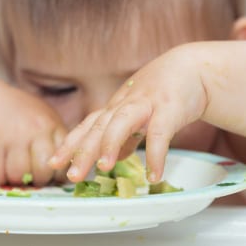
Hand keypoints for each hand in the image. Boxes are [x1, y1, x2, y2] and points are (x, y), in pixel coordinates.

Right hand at [0, 77, 67, 185]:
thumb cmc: (18, 114)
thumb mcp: (43, 120)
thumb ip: (56, 141)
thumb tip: (67, 171)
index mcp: (52, 125)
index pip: (66, 160)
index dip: (58, 175)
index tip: (50, 176)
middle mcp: (35, 129)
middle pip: (42, 171)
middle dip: (36, 180)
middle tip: (29, 177)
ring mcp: (13, 136)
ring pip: (19, 175)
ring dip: (14, 179)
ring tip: (12, 171)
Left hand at [49, 46, 207, 182]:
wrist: (192, 69)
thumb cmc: (161, 94)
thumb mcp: (138, 114)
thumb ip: (126, 136)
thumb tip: (115, 158)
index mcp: (115, 108)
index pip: (87, 127)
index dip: (69, 145)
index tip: (53, 164)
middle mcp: (124, 105)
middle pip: (98, 127)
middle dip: (82, 151)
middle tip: (71, 175)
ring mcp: (146, 104)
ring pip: (121, 122)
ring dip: (110, 144)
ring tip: (103, 168)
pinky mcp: (169, 108)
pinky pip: (161, 132)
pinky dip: (156, 154)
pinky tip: (154, 176)